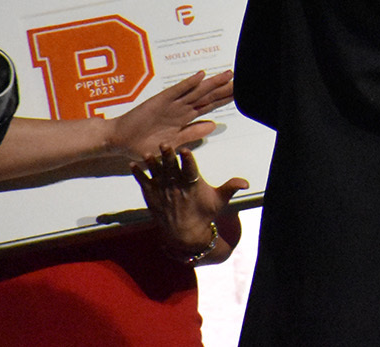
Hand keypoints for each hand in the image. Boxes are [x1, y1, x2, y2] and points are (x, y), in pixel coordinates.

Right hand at [106, 70, 233, 162]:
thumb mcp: (172, 143)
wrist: (119, 141)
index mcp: (185, 119)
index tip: (240, 93)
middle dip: (224, 89)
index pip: (209, 107)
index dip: (224, 100)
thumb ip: (192, 133)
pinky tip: (200, 76)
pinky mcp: (159, 101)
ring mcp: (171, 104)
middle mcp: (181, 109)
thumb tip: (213, 126)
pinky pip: (176, 91)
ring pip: (196, 91)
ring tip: (228, 75)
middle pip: (207, 96)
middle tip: (241, 80)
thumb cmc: (143, 144)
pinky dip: (188, 83)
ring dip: (212, 83)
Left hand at [132, 144, 246, 264]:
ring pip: (156, 174)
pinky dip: (138, 175)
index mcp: (193, 186)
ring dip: (152, 164)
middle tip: (165, 144)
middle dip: (168, 157)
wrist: (184, 234)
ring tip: (147, 154)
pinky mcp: (152, 197)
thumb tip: (247, 183)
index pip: (190, 170)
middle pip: (171, 169)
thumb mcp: (220, 200)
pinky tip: (132, 165)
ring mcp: (163, 192)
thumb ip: (231, 187)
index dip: (187, 160)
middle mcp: (176, 188)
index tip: (185, 150)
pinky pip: (144, 184)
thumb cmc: (204, 214)